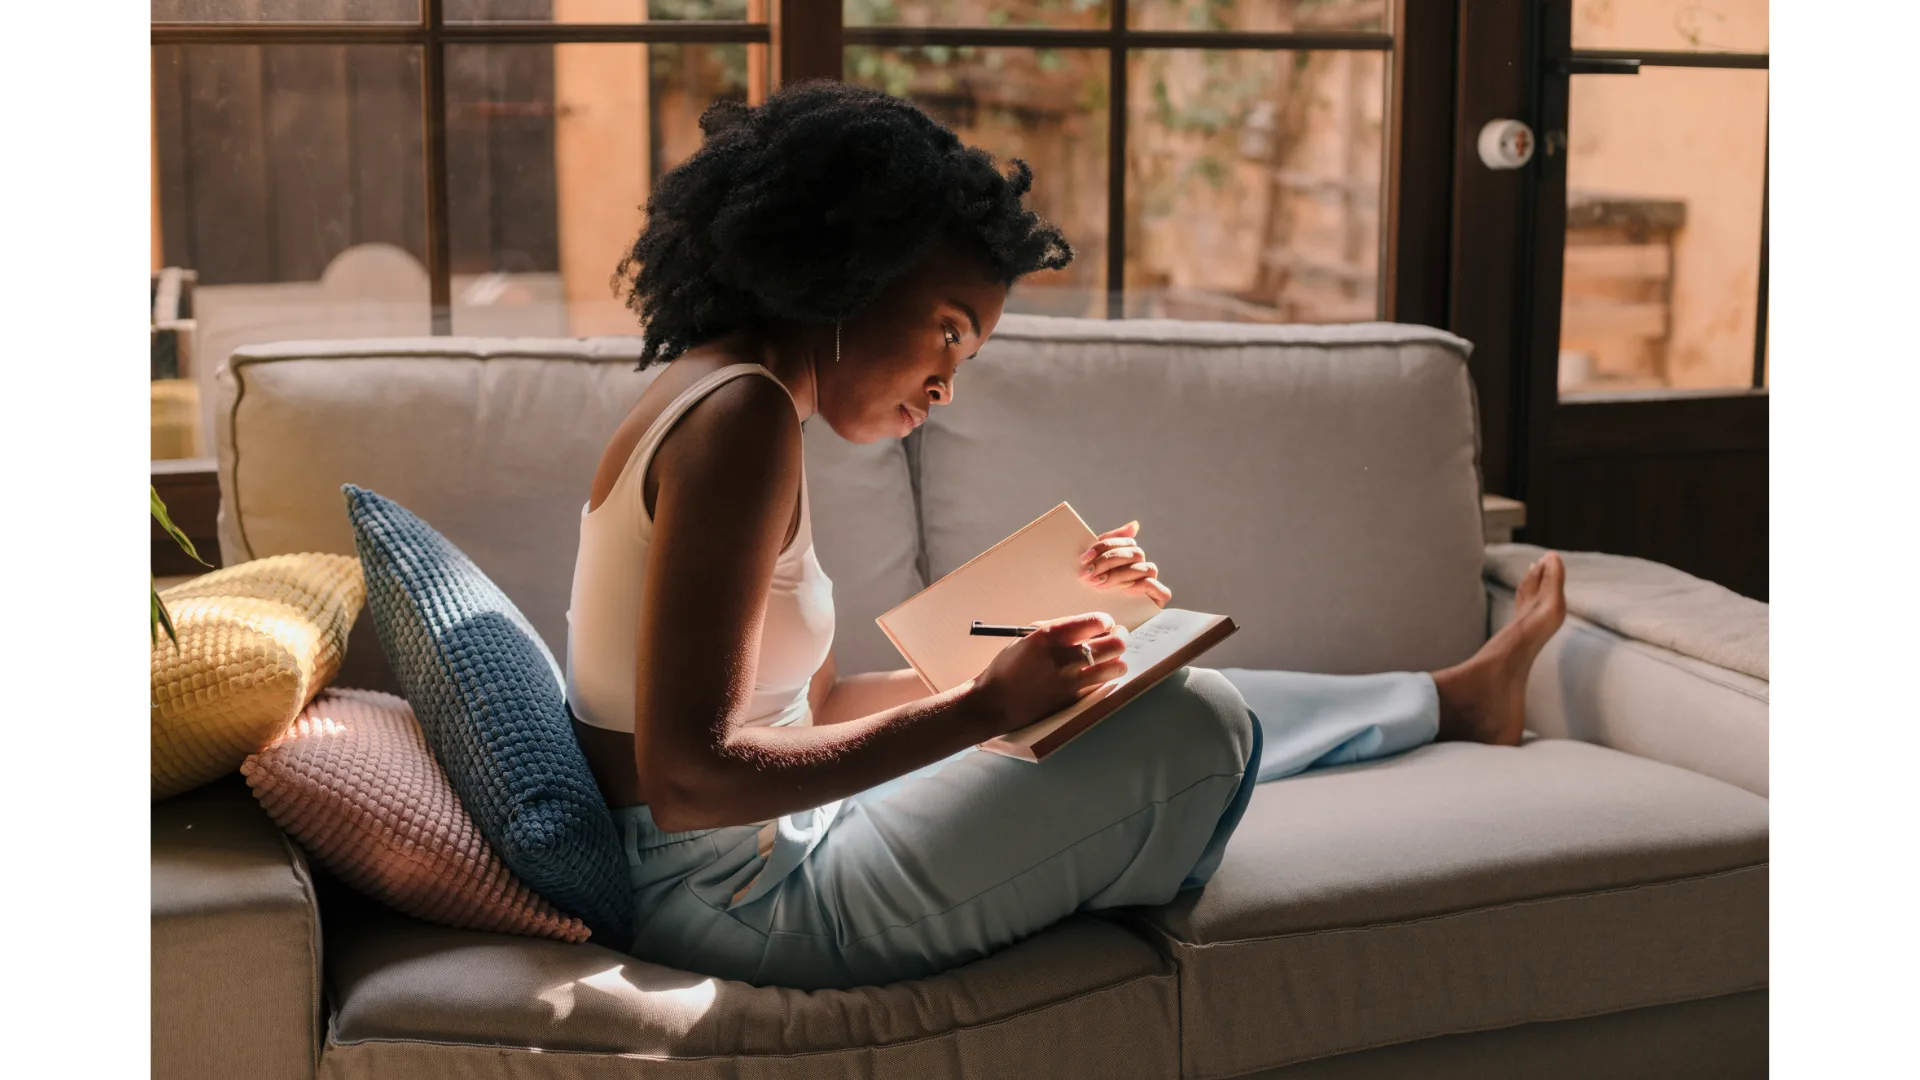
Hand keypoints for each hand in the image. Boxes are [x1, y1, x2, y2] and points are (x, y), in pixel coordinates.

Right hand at [969, 613, 1128, 735]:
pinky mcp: (1074, 699)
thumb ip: (1058, 630)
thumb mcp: (1028, 637)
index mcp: (1051, 635)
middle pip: (1114, 643)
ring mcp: (1071, 680)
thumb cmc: (1008, 667)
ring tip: (1110, 660)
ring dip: (1117, 661)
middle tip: (1116, 638)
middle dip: (1119, 638)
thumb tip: (1087, 627)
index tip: (1104, 624)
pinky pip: (1102, 685)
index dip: (1106, 622)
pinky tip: (1096, 676)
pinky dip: (1104, 679)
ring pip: (1116, 667)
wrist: (995, 701)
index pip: (1097, 621)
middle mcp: (1065, 657)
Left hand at [1080, 521, 1171, 608]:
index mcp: (1129, 557)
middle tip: (1088, 574)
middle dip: (1109, 561)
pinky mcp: (1157, 600)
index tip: (1084, 559)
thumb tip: (1135, 525)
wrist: (1091, 628)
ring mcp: (1151, 583)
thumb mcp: (1094, 568)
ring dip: (1119, 575)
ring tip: (1098, 584)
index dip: (1105, 547)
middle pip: (1135, 553)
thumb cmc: (1090, 595)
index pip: (1126, 541)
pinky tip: (1124, 590)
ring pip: (1145, 568)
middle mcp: (1142, 568)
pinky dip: (1141, 586)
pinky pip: (1157, 588)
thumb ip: (1108, 544)